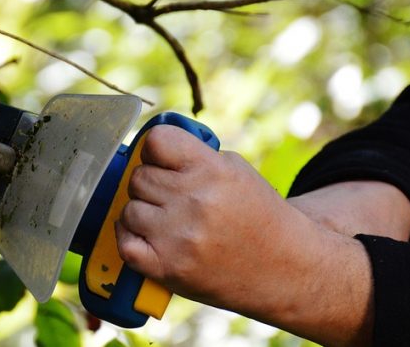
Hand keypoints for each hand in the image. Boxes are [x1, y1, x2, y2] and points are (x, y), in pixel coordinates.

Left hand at [115, 125, 293, 307]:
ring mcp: (179, 237)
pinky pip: (125, 242)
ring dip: (142, 213)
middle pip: (139, 176)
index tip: (161, 160)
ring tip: (168, 220)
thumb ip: (193, 155)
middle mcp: (195, 201)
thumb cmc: (256, 215)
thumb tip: (147, 147)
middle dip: (151, 184)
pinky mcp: (168, 268)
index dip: (154, 149)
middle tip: (172, 197)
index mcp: (212, 171)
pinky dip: (130, 239)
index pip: (156, 140)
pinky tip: (148, 236)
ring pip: (129, 208)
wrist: (284, 268)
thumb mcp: (235, 170)